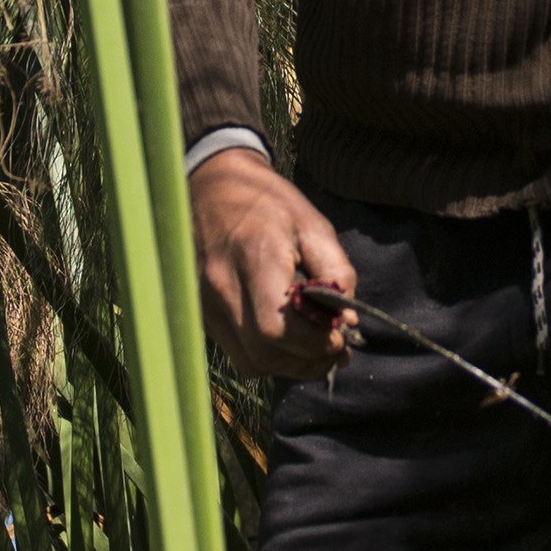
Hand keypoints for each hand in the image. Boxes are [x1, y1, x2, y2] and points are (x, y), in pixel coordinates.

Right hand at [193, 147, 358, 380]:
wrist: (210, 186)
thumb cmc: (266, 203)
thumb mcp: (312, 225)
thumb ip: (335, 273)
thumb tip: (346, 320)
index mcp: (254, 259)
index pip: (278, 328)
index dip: (314, 343)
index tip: (340, 336)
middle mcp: (223, 288)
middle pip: (266, 353)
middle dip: (309, 360)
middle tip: (337, 347)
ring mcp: (207, 305)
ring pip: (252, 362)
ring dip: (291, 364)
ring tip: (316, 346)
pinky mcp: (203, 315)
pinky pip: (239, 353)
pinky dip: (269, 357)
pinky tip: (288, 341)